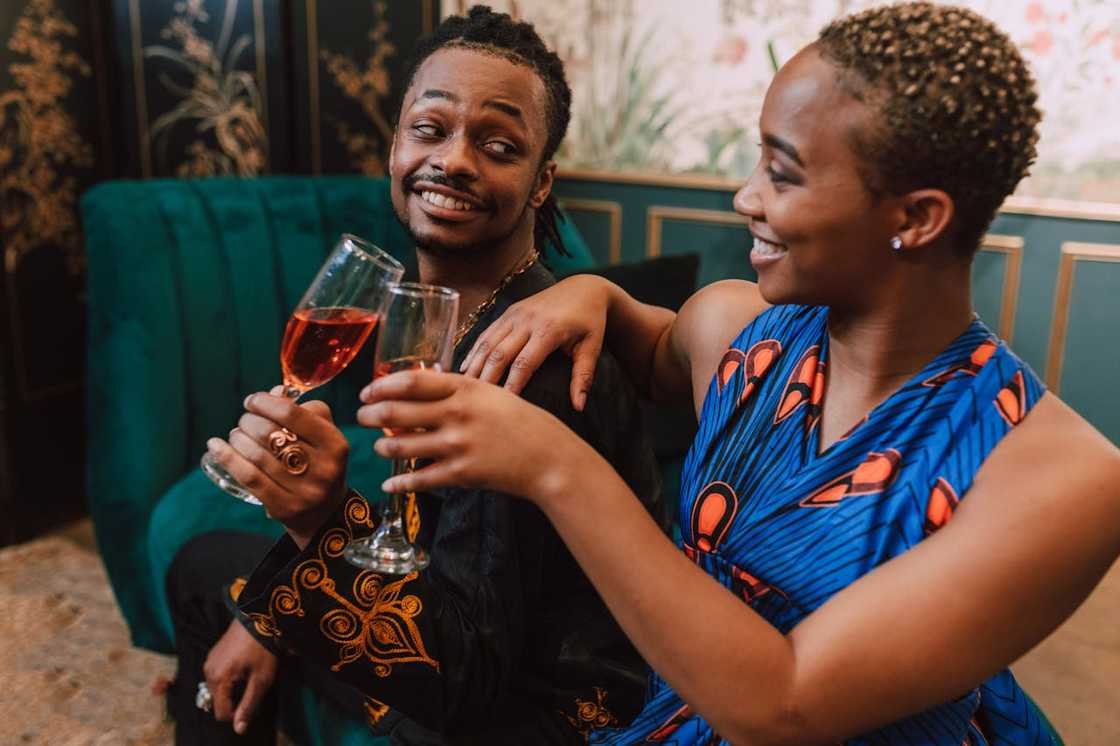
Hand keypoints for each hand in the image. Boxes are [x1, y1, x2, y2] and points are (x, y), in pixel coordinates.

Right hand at [203, 620, 277, 735]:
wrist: (259, 617)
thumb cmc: (263, 649)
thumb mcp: (261, 680)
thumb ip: (249, 705)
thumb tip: (239, 729)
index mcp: (219, 679)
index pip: (221, 713)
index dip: (237, 714)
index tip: (253, 700)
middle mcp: (209, 671)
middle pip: (218, 702)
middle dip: (234, 700)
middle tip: (254, 685)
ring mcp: (209, 661)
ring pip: (217, 689)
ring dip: (231, 689)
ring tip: (249, 674)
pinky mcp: (213, 654)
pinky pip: (217, 675)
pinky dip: (228, 678)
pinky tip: (243, 666)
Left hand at [205, 387, 349, 548]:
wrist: (326, 513)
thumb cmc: (319, 463)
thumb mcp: (324, 436)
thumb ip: (304, 411)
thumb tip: (272, 394)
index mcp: (336, 445)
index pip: (293, 414)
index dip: (265, 403)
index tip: (253, 401)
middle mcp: (323, 469)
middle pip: (271, 434)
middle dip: (249, 421)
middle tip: (245, 420)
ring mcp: (304, 491)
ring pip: (257, 455)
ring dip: (238, 438)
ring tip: (236, 434)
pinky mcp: (283, 507)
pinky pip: (248, 477)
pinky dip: (227, 457)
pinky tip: (215, 446)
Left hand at [358, 370, 599, 503]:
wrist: (549, 456)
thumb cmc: (520, 421)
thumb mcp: (490, 393)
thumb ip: (456, 389)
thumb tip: (419, 385)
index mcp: (464, 388)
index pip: (410, 381)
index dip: (381, 386)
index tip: (367, 392)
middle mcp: (457, 414)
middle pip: (397, 411)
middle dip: (371, 415)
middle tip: (362, 418)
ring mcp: (458, 445)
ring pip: (402, 445)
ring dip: (383, 447)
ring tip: (379, 446)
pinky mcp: (461, 474)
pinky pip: (419, 479)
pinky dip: (399, 482)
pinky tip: (389, 483)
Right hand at [459, 274, 612, 409]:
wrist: (583, 288)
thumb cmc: (590, 322)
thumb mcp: (592, 347)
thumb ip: (583, 377)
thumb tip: (578, 407)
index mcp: (549, 330)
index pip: (524, 363)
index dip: (511, 385)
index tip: (503, 405)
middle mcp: (528, 320)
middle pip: (499, 353)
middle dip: (486, 378)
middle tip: (475, 402)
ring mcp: (515, 314)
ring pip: (488, 342)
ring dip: (474, 366)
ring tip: (464, 389)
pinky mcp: (509, 311)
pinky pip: (487, 333)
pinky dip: (474, 351)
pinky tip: (465, 369)